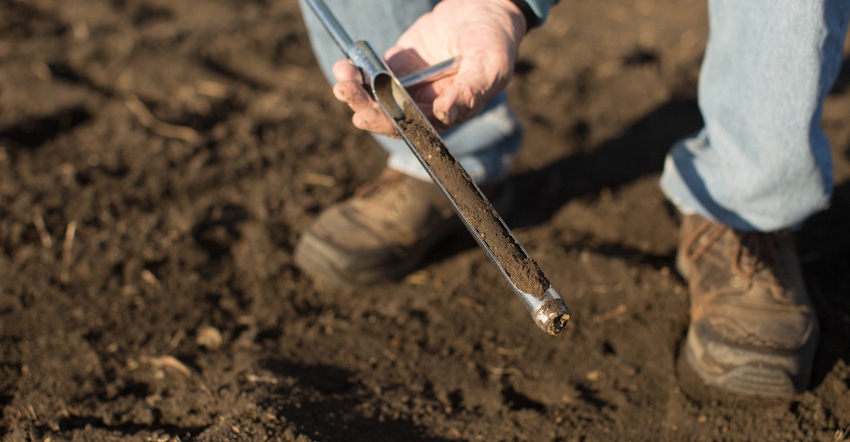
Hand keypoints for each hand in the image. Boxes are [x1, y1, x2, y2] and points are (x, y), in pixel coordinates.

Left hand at [332, 0, 526, 137]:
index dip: (389, 124)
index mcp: (448, 114)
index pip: (414, 128)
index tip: (366, 115)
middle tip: (346, 91)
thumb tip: (445, 115)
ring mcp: (411, 86)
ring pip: (377, 97)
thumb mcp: (488, 66)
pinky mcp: (400, 65)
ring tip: (343, 75)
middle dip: (365, 106)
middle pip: (390, 115)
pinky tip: (346, 64)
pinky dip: (358, 71)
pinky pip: (374, 74)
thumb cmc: (495, 42)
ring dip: (356, 90)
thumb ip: (469, 91)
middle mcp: (426, 105)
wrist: (485, 9)